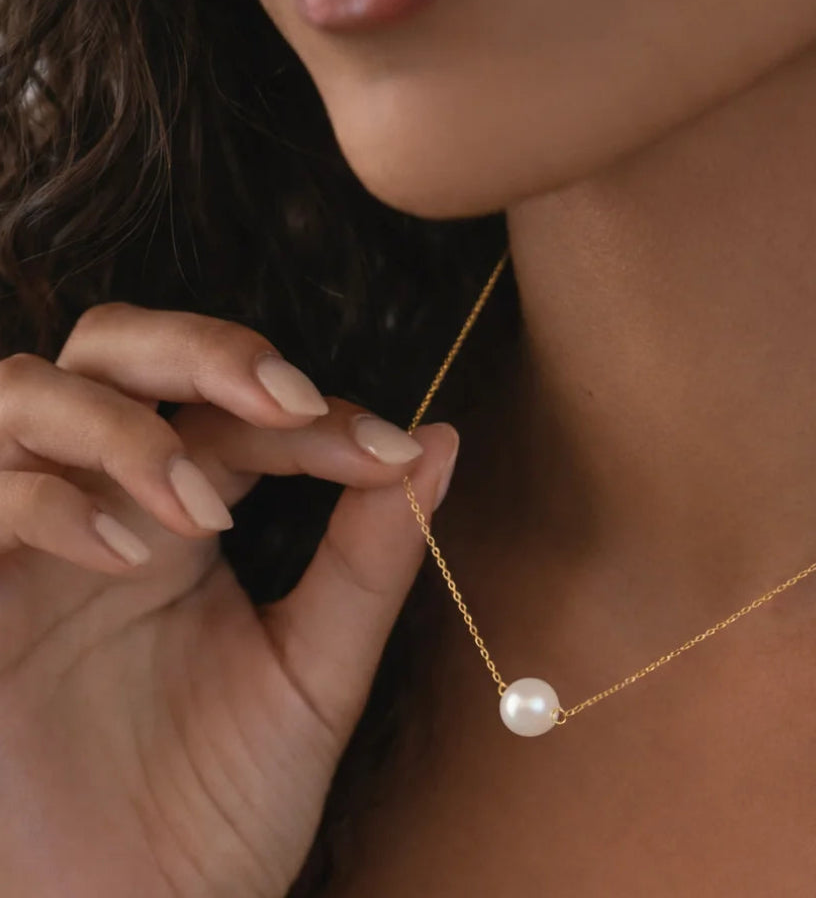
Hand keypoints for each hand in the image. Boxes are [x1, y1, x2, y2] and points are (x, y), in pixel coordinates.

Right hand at [0, 302, 458, 897]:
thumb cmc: (221, 804)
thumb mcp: (316, 669)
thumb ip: (370, 555)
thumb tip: (440, 442)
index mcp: (187, 510)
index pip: (239, 407)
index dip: (315, 412)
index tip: (390, 451)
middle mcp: (104, 505)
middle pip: (119, 347)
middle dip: (202, 352)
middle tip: (287, 403)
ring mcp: (26, 543)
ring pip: (30, 391)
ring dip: (127, 428)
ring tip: (207, 509)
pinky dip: (51, 503)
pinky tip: (130, 556)